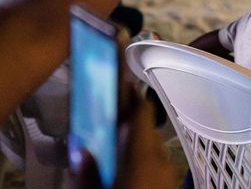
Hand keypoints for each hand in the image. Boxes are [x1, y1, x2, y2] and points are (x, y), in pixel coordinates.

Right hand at [72, 29, 176, 188]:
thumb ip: (86, 174)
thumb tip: (82, 148)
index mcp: (143, 158)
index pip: (139, 111)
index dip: (127, 91)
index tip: (115, 73)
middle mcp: (161, 163)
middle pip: (143, 129)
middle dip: (124, 118)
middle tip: (103, 106)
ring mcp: (168, 179)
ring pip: (149, 149)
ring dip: (130, 141)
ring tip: (106, 136)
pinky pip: (152, 167)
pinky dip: (137, 159)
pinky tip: (120, 166)